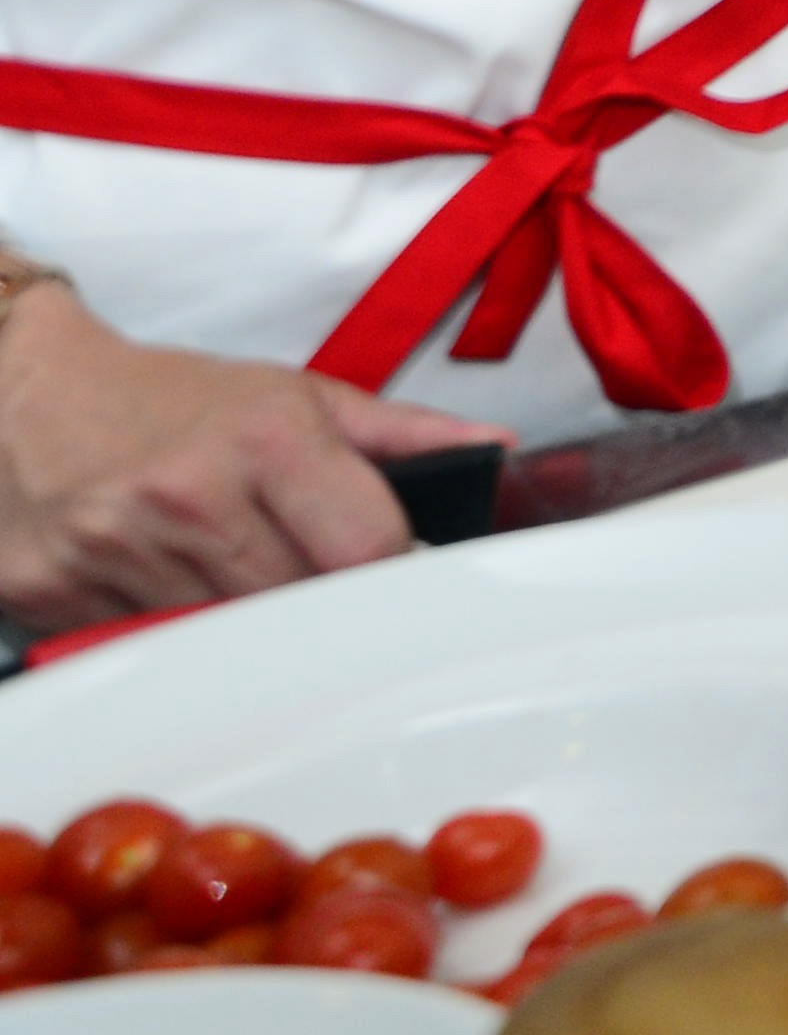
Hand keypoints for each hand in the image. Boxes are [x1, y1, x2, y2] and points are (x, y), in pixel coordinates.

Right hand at [0, 278, 493, 624]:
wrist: (20, 390)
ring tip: (230, 574)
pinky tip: (165, 590)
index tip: (384, 569)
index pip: (369, 550)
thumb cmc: (167, 397)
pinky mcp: (56, 593)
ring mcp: (118, 548)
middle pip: (300, 605)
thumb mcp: (291, 393)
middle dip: (315, 600)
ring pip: (223, 637)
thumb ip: (399, 433)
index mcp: (266, 439)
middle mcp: (190, 495)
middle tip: (304, 575)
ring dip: (240, 622)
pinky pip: (142, 644)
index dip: (387, 568)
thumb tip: (493, 448)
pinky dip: (165, 633)